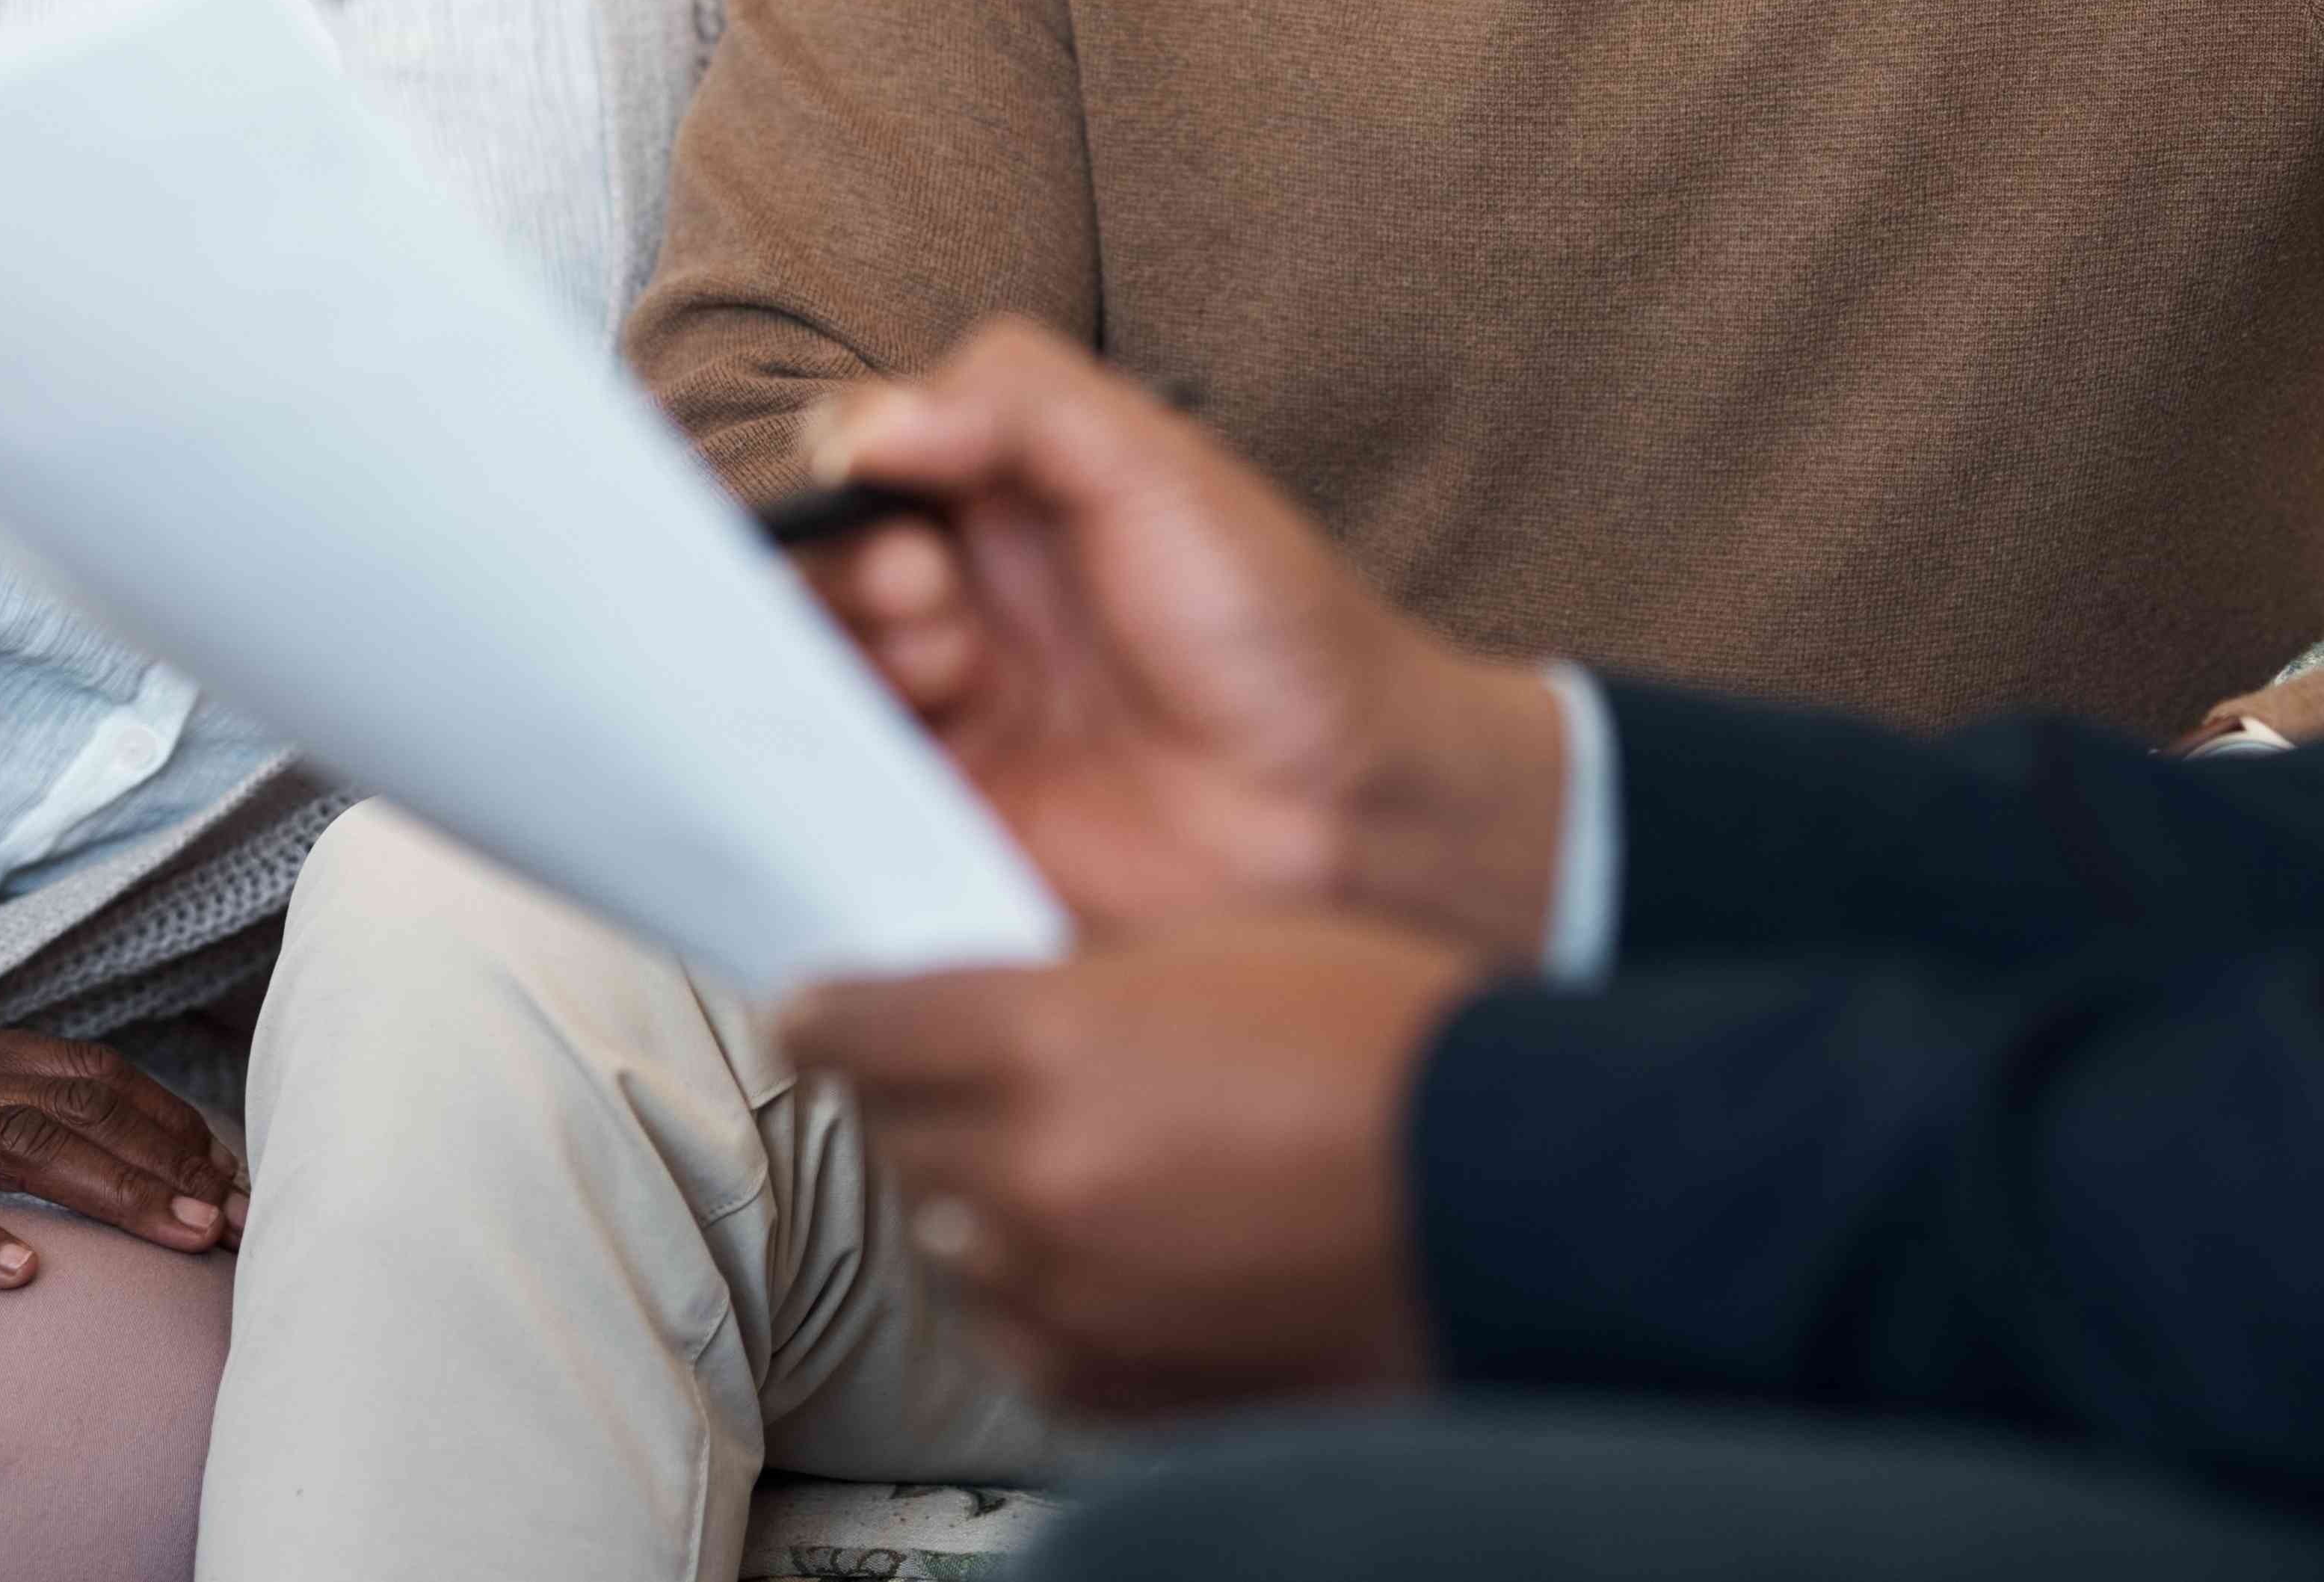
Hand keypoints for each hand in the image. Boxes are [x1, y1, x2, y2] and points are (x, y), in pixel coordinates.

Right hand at [0, 990, 243, 1288]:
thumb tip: (7, 1106)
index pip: (79, 1072)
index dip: (161, 1119)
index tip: (229, 1168)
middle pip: (70, 1107)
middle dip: (168, 1161)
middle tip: (243, 1216)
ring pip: (9, 1146)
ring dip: (108, 1189)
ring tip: (182, 1232)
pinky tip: (17, 1274)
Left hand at [777, 914, 1481, 1415]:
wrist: (1505, 1193)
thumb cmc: (1385, 1044)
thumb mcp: (1217, 940)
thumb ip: (1079, 971)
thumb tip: (993, 993)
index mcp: (1049, 1041)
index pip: (856, 1027)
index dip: (829, 1011)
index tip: (818, 1009)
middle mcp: (1036, 1173)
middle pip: (887, 1130)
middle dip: (905, 1092)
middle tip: (946, 1069)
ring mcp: (1069, 1292)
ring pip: (939, 1234)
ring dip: (967, 1190)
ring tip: (1047, 1156)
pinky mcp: (1111, 1383)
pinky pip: (1007, 1333)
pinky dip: (1022, 1288)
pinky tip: (1083, 1247)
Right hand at [793, 318, 1569, 959]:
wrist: (1341, 801)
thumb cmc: (1275, 626)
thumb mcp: (1158, 464)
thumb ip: (1016, 402)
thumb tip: (863, 424)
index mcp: (1014, 495)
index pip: (872, 456)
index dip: (855, 470)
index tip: (882, 487)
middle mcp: (975, 593)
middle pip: (830, 562)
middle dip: (858, 570)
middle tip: (930, 594)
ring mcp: (960, 704)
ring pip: (825, 664)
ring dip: (861, 656)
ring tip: (953, 672)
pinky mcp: (953, 808)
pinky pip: (846, 779)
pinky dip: (840, 758)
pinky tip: (907, 743)